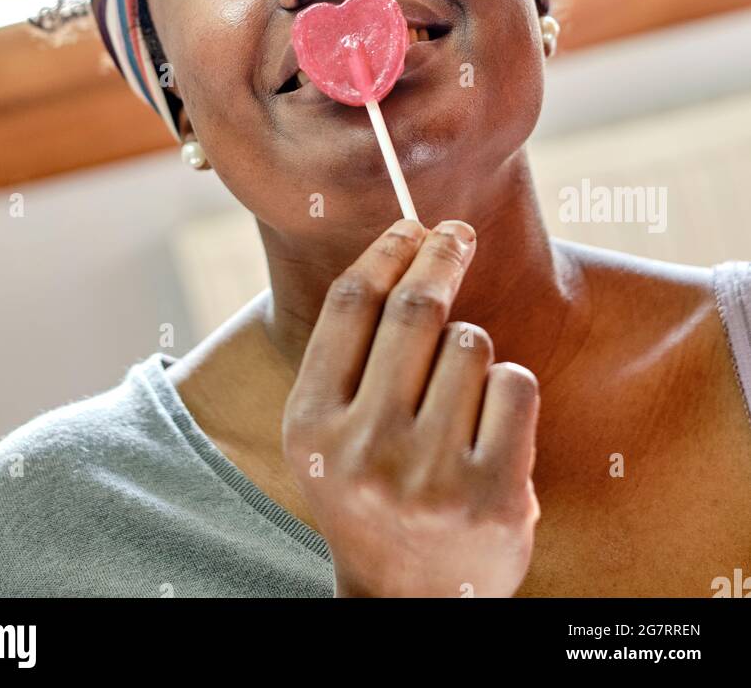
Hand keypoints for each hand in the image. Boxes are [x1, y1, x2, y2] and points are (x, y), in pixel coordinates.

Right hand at [282, 217, 540, 597]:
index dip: (384, 251)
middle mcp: (364, 450)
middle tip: (456, 233)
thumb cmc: (373, 492)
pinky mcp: (493, 496)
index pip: (350, 306)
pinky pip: (515, 384)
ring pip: (471, 345)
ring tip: (460, 396)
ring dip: (473, 349)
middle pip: (414, 312)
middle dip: (440, 256)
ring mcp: (430, 476)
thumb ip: (350, 353)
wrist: (409, 602)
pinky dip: (509, 387)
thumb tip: (402, 241)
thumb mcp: (331, 432)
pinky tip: (491, 425)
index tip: (411, 225)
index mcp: (312, 426)